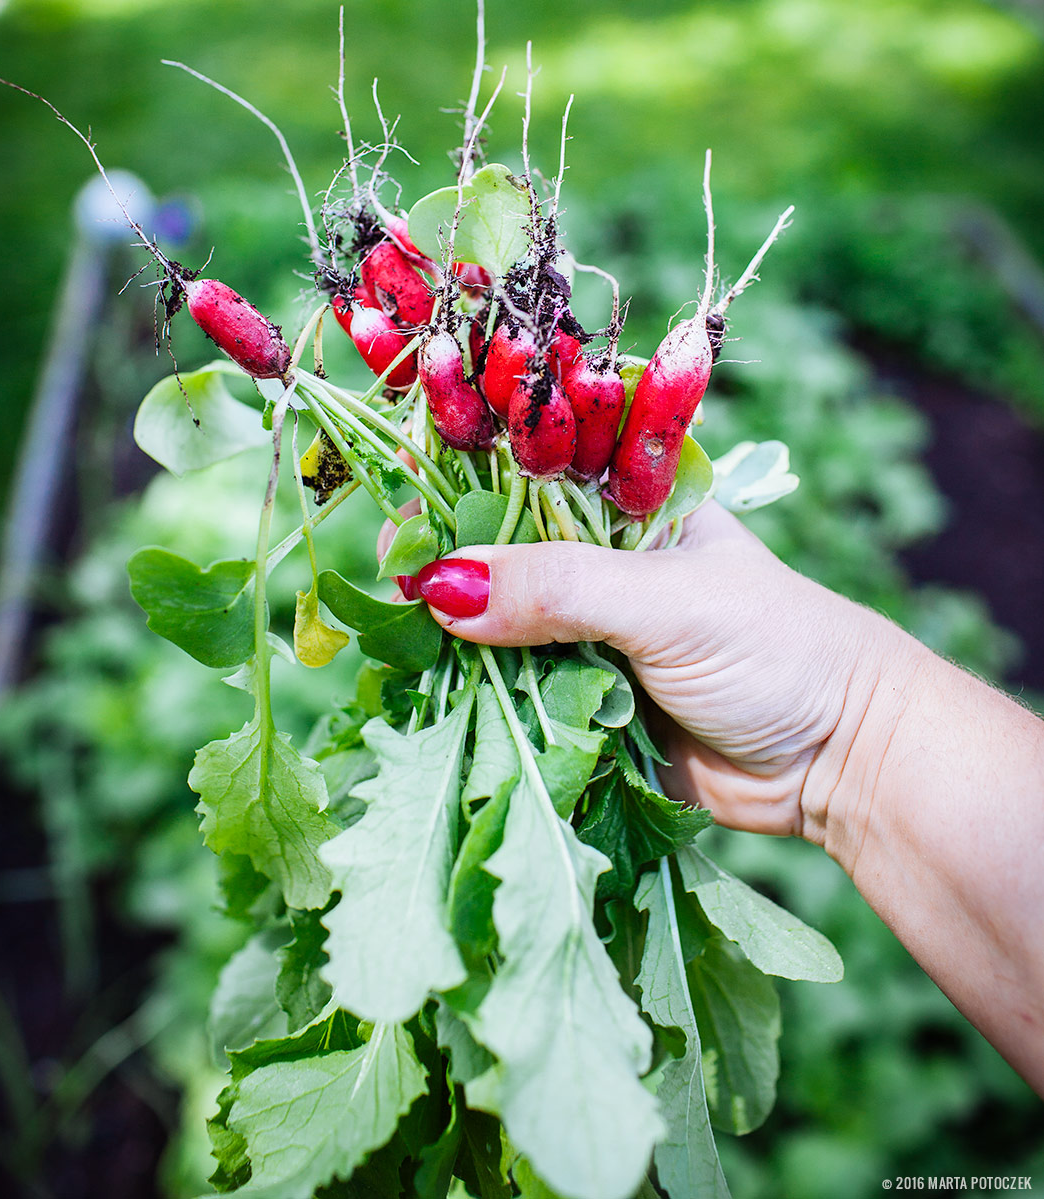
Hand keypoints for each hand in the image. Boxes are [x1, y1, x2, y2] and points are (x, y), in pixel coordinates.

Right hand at [410, 501, 890, 837]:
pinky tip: (430, 694)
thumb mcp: (663, 602)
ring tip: (396, 641)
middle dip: (448, 564)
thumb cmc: (776, 650)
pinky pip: (513, 693)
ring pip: (499, 625)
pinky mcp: (585, 704)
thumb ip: (556, 588)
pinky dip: (478, 696)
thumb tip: (441, 585)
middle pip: (501, 549)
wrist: (840, 763)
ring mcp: (591, 634)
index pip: (530, 467)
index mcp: (631, 504)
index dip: (466, 474)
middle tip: (388, 580)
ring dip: (455, 638)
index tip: (402, 494)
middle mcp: (604, 561)